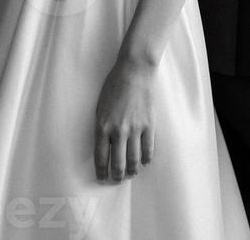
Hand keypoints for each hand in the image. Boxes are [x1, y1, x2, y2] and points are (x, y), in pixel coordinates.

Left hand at [94, 58, 155, 181]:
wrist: (135, 71)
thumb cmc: (114, 85)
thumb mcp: (100, 107)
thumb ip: (102, 127)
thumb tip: (105, 146)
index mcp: (102, 126)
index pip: (100, 158)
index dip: (101, 171)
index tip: (102, 177)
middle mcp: (118, 131)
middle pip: (118, 164)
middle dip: (117, 176)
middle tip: (117, 179)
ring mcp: (135, 129)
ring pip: (133, 160)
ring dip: (131, 171)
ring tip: (130, 173)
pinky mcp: (149, 125)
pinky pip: (149, 149)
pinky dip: (146, 159)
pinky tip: (144, 160)